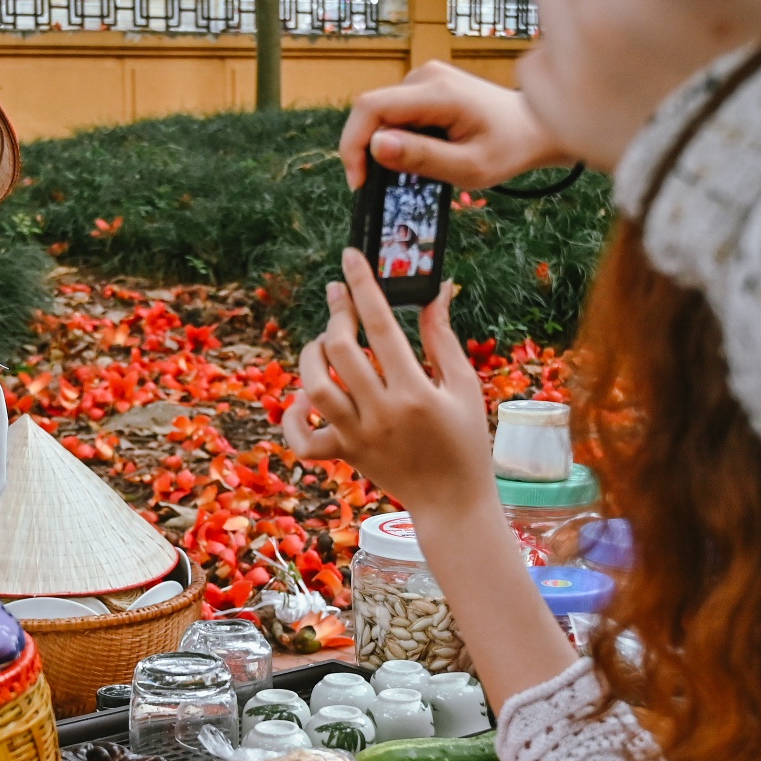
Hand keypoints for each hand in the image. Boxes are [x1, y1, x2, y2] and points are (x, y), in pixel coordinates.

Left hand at [282, 253, 493, 521]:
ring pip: (316, 387)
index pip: (382, 326)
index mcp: (416, 392)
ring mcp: (359, 436)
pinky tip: (306, 397)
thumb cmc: (465, 442)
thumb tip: (437, 292)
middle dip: (336, 314)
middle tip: (338, 298)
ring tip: (324, 342)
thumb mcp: (464, 387)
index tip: (351, 258)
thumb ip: (444, 339)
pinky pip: (305, 440)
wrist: (453, 503)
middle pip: (340, 351)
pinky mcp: (346, 454)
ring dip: (311, 356)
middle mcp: (382, 413)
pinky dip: (295, 415)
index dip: (364, 286)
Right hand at [340, 62, 564, 190]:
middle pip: (374, 111)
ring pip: (384, 114)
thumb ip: (422, 157)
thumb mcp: (468, 167)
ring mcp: (428, 77)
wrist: (535, 128)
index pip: (371, 107)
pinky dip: (401, 137)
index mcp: (438, 92)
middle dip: (370, 149)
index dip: (354, 144)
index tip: (359, 181)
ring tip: (417, 168)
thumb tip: (376, 145)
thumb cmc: (509, 149)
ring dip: (388, 145)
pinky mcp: (429, 85)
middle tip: (386, 184)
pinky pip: (398, 112)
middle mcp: (427, 75)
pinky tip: (425, 152)